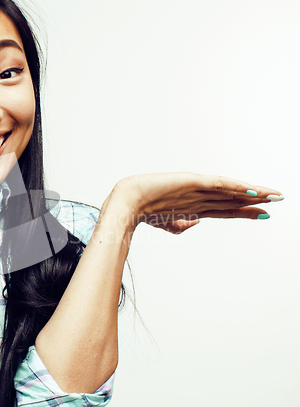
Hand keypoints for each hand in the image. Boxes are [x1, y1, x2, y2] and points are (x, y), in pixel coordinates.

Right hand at [112, 172, 283, 234]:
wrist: (127, 203)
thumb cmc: (141, 210)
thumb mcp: (165, 223)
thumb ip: (180, 225)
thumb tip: (195, 223)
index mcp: (193, 206)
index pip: (225, 208)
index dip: (245, 211)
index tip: (263, 213)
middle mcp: (198, 197)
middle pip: (233, 199)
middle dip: (256, 200)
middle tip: (279, 199)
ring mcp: (196, 188)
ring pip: (231, 191)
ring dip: (253, 193)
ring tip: (274, 195)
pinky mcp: (192, 181)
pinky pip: (220, 184)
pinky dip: (237, 187)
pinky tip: (253, 191)